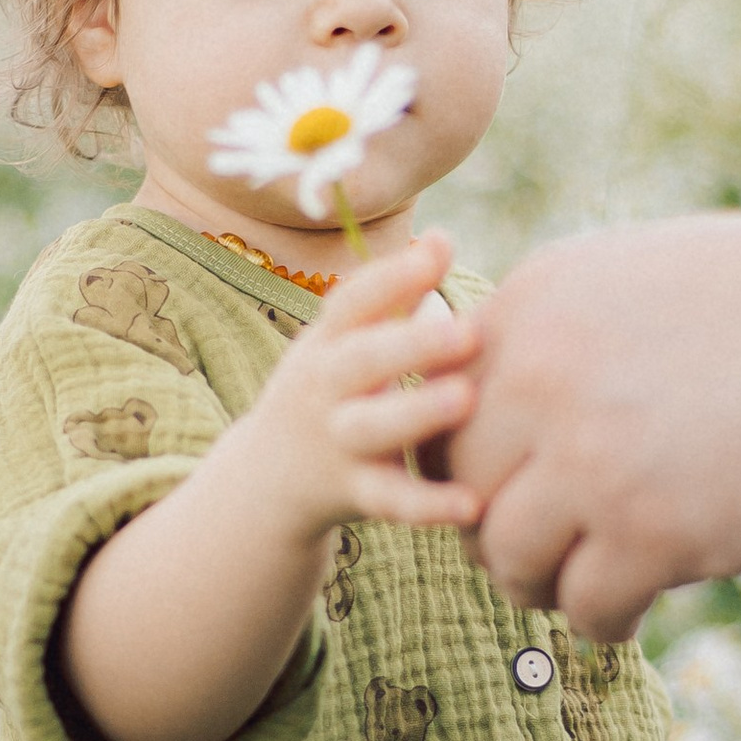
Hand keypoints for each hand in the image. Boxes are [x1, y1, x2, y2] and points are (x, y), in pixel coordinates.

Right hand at [234, 230, 484, 540]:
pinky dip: (428, 504)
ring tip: (466, 398)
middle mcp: (324, 387)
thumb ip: (395, 293)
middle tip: (468, 331)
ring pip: (372, 428)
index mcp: (327, 342)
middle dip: (412, 345)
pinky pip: (390, 500)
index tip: (440, 248)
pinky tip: (473, 503)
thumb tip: (442, 236)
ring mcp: (335, 441)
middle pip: (361, 361)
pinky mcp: (352, 493)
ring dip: (416, 412)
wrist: (267, 479)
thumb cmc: (332, 390)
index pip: (352, 301)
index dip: (392, 274)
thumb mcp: (346, 340)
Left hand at [446, 153, 740, 639]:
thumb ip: (560, 339)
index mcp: (530, 309)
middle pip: (459, 491)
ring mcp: (592, 459)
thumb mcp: (631, 278)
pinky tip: (635, 608)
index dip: (470, 462)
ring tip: (585, 585)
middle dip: (491, 529)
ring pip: (508, 559)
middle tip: (540, 552)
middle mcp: (539, 381)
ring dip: (540, 583)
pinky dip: (602, 619)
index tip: (509, 489)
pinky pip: (586, 606)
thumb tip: (512, 413)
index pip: (443, 413)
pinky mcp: (654, 531)